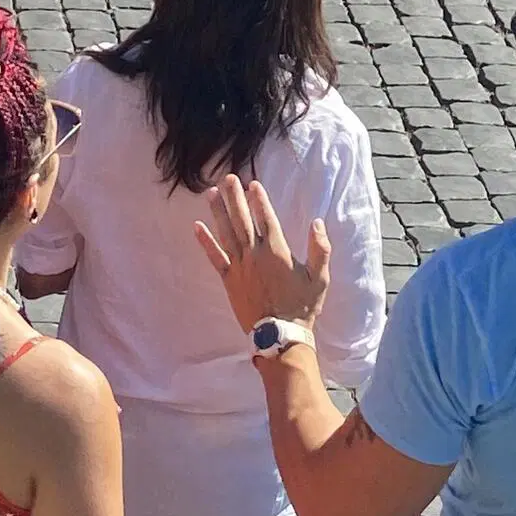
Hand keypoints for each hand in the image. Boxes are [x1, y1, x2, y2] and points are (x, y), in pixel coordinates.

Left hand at [195, 174, 331, 332]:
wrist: (279, 336)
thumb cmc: (302, 307)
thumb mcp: (319, 278)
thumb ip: (319, 249)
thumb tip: (318, 222)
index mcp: (277, 251)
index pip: (266, 218)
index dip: (259, 199)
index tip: (253, 184)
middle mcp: (255, 254)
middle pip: (243, 219)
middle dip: (234, 197)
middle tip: (228, 178)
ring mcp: (239, 266)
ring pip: (226, 233)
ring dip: (218, 212)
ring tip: (210, 193)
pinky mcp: (229, 280)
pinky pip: (214, 257)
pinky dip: (205, 242)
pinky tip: (196, 226)